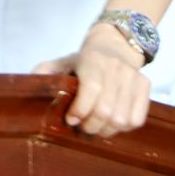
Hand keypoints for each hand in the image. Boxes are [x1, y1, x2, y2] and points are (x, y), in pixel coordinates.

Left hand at [33, 24, 152, 136]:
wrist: (115, 45)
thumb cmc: (84, 60)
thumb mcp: (62, 62)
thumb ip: (45, 72)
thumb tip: (29, 83)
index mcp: (92, 60)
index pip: (91, 90)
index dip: (80, 110)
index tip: (70, 119)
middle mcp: (116, 68)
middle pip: (106, 110)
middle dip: (90, 126)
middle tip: (81, 128)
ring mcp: (133, 77)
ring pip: (121, 119)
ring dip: (105, 130)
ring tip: (95, 128)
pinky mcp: (145, 86)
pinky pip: (137, 119)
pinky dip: (123, 128)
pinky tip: (112, 124)